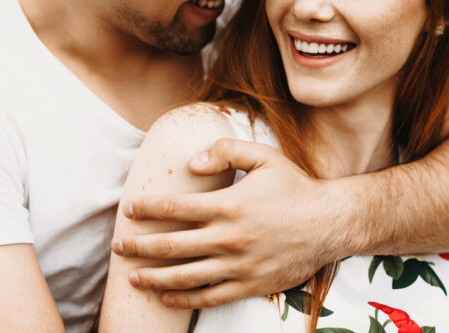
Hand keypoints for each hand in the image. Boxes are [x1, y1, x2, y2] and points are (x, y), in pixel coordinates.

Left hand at [111, 138, 338, 308]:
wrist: (330, 223)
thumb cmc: (294, 187)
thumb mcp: (264, 156)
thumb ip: (226, 151)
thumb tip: (190, 164)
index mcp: (229, 205)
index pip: (175, 208)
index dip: (147, 209)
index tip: (129, 210)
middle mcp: (230, 237)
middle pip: (172, 245)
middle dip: (139, 247)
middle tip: (118, 247)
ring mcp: (239, 265)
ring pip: (186, 276)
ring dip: (154, 277)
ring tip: (133, 276)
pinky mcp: (250, 285)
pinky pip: (210, 297)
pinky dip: (184, 298)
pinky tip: (166, 296)